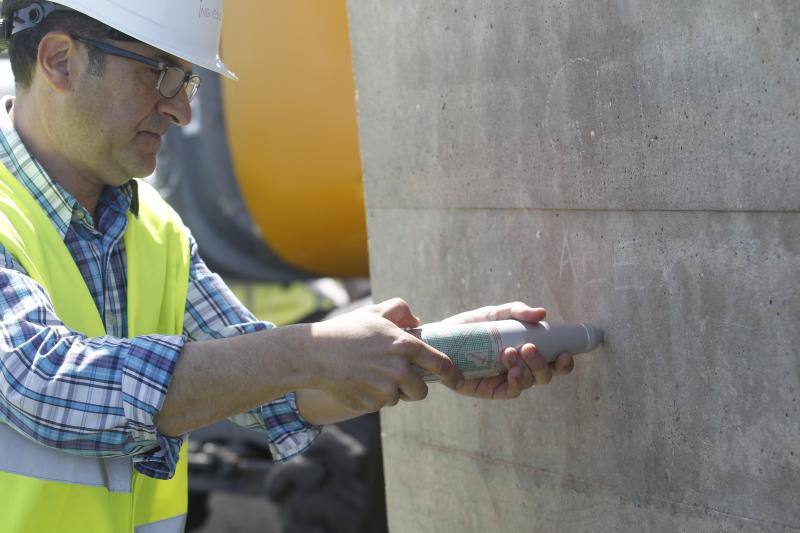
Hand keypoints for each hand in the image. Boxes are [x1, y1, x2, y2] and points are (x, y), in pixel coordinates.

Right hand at [307, 298, 463, 411]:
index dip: (453, 375)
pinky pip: (380, 405)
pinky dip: (373, 397)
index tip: (459, 380)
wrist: (314, 354)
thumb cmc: (346, 331)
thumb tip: (418, 322)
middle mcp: (399, 370)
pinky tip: (359, 382)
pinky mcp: (370, 404)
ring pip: (400, 398)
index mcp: (405, 346)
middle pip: (421, 391)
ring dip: (392, 391)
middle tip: (397, 375)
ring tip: (372, 374)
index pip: (441, 364)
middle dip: (413, 386)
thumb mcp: (375, 312)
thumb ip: (401, 310)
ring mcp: (384, 390)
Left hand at [439, 302, 573, 398]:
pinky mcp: (492, 391)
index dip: (564, 361)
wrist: (440, 341)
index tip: (566, 352)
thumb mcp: (494, 314)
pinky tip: (511, 370)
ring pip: (530, 382)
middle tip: (528, 348)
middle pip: (545, 375)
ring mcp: (506, 381)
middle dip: (543, 363)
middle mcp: (520, 368)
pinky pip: (511, 391)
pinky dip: (516, 381)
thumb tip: (542, 313)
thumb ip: (516, 311)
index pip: (553, 360)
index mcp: (526, 351)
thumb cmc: (470, 327)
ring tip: (510, 353)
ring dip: (527, 369)